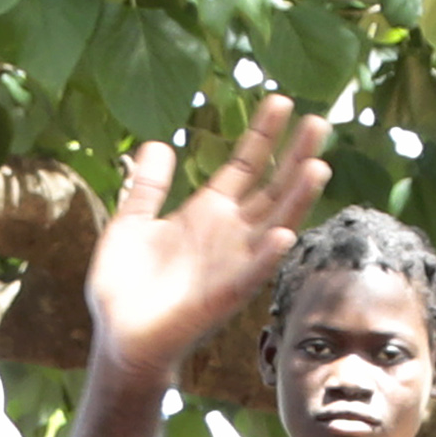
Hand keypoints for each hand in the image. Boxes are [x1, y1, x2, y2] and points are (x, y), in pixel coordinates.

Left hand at [79, 101, 330, 382]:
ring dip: (298, 199)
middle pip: (273, 187)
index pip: (245, 166)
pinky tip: (284, 234)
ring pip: (275, 224)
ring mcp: (231, 264)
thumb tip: (160, 143)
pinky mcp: (224, 296)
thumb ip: (146, 187)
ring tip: (317, 166)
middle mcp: (229, 234)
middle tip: (318, 121)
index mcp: (208, 213)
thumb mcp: (130, 224)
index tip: (280, 100)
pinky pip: (252, 274)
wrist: (117, 336)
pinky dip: (268, 256)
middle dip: (295, 155)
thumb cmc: (124, 287)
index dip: (263, 134)